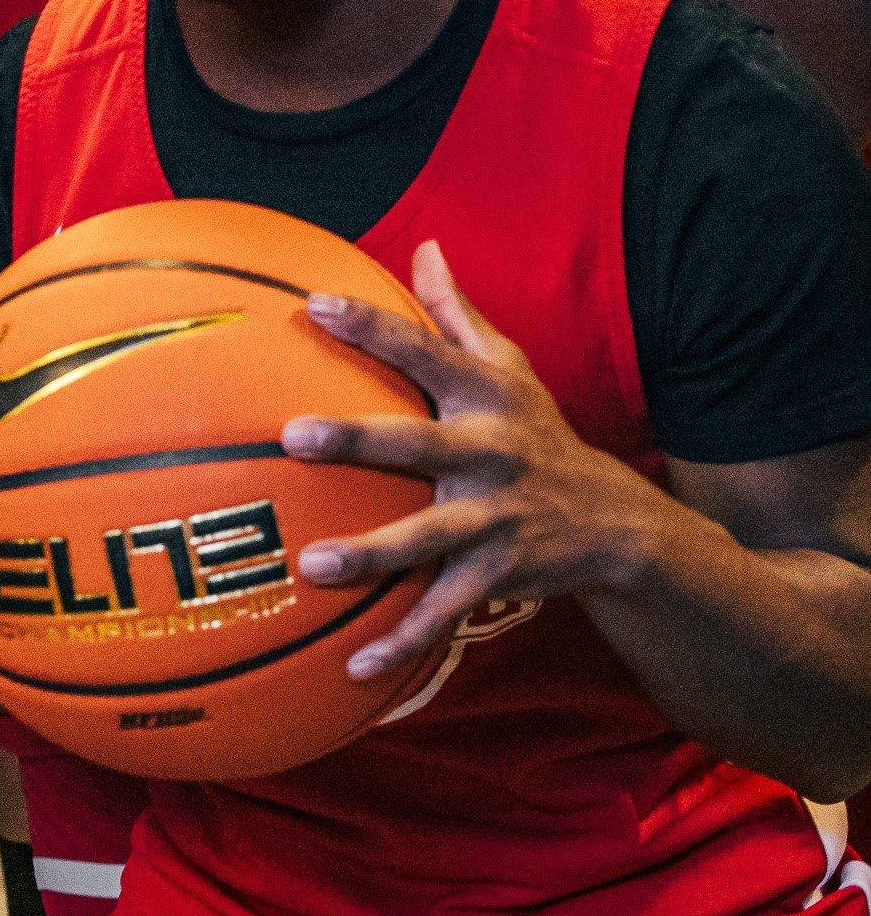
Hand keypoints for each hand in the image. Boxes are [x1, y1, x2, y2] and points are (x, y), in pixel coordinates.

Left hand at [286, 239, 656, 680]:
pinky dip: (402, 644)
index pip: (422, 349)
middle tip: (293, 436)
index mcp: (484, 397)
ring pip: (426, 542)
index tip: (314, 305)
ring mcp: (493, 522)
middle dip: (357, 441)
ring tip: (313, 565)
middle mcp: (488, 456)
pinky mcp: (496, 578)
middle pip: (415, 446)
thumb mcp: (511, 367)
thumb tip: (425, 245)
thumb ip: (458, 311)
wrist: (621, 527)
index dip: (371, 325)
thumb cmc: (538, 431)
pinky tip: (353, 670)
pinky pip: (442, 613)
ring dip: (371, 557)